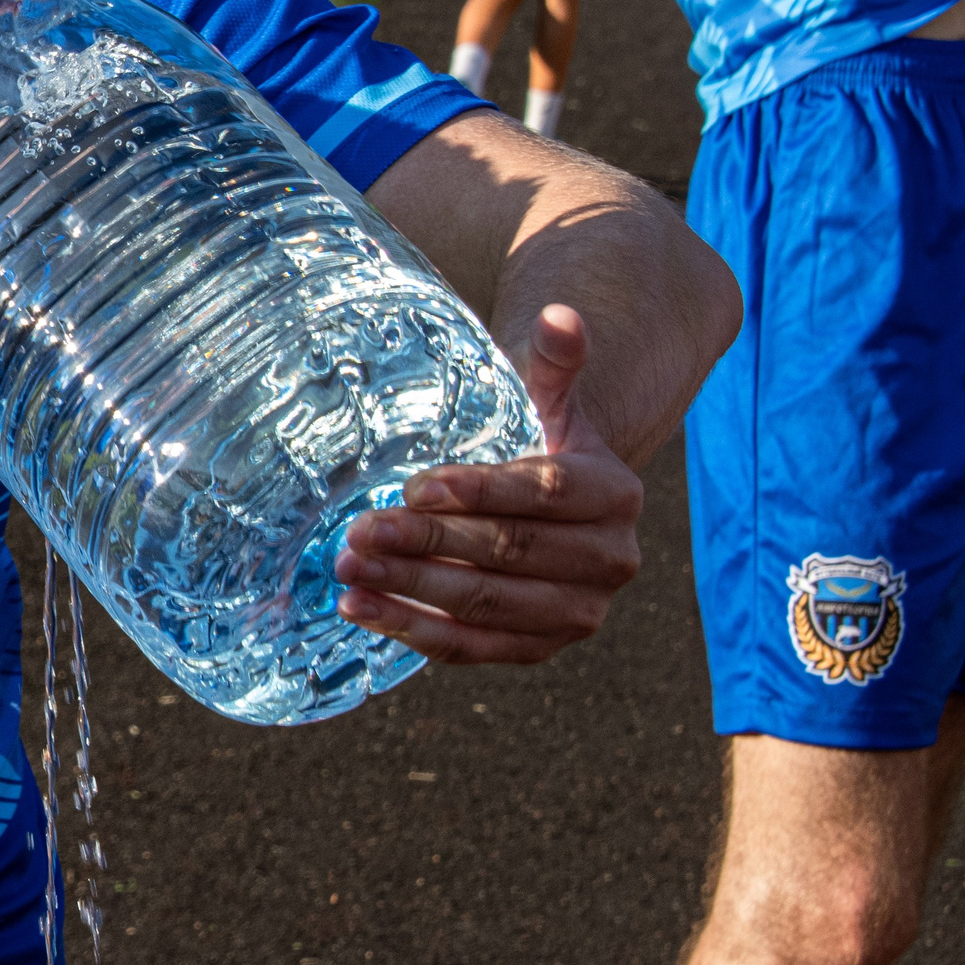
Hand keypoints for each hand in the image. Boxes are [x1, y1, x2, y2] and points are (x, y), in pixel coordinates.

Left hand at [332, 305, 643, 664]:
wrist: (557, 508)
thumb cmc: (541, 442)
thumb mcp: (550, 400)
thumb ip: (555, 362)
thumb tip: (560, 315)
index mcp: (615, 494)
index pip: (545, 493)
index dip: (479, 491)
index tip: (412, 486)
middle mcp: (610, 561)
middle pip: (509, 553)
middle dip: (428, 543)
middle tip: (359, 531)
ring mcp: (578, 614)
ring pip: (487, 605)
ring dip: (411, 590)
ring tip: (349, 570)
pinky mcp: (540, 648)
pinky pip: (473, 647)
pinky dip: (413, 631)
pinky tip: (361, 609)